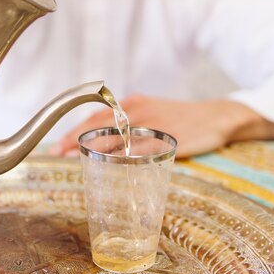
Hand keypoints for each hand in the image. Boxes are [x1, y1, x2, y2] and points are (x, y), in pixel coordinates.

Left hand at [49, 94, 273, 158]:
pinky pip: (141, 150)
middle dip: (76, 140)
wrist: (217, 117)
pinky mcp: (167, 139)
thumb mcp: (152, 114)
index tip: (57, 146)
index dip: (74, 131)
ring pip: (117, 138)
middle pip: (100, 125)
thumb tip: (104, 147)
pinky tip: (111, 169)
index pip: (96, 116)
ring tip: (75, 162)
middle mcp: (139, 111)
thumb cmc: (182, 119)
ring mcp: (152, 125)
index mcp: (133, 104)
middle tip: (57, 155)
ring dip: (94, 150)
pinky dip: (124, 159)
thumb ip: (130, 127)